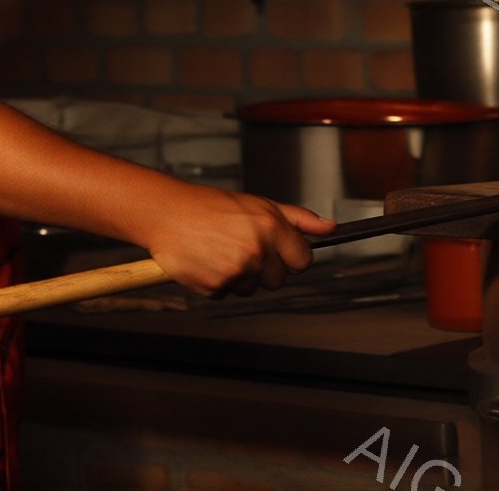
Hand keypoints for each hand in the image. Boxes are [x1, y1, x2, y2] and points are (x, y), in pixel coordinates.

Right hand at [136, 180, 337, 298]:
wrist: (168, 214)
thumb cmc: (212, 206)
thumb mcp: (260, 204)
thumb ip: (299, 219)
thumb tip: (331, 228)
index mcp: (271, 227)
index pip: (304, 260)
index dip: (292, 256)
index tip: (280, 250)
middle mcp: (256, 251)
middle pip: (280, 279)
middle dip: (266, 267)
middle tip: (243, 246)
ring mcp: (236, 272)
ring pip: (254, 288)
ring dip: (242, 275)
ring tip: (222, 251)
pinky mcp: (215, 287)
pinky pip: (228, 293)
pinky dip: (220, 282)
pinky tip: (209, 260)